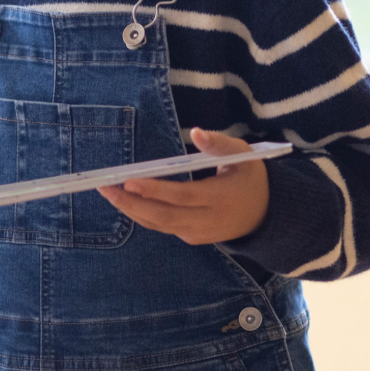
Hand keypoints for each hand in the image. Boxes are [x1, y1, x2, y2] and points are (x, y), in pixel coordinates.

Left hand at [97, 128, 269, 243]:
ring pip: (159, 225)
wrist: (264, 215)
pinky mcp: (192, 238)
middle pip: (163, 216)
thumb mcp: (242, 155)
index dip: (154, 190)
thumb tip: (195, 132)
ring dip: (131, 209)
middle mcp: (208, 220)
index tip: (129, 180)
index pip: (182, 196)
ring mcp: (198, 233)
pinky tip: (127, 201)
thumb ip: (218, 143)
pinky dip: (143, 215)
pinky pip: (163, 227)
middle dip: (131, 204)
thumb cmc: (249, 177)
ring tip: (108, 192)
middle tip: (105, 188)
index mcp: (221, 197)